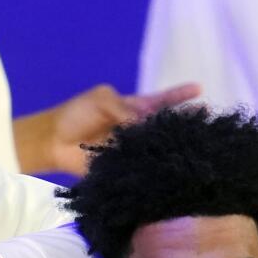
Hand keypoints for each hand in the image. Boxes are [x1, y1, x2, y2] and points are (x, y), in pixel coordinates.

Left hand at [15, 82, 201, 175]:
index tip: (200, 90)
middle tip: (205, 124)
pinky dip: (152, 167)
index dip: (180, 95)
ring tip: (192, 146)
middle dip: (183, 125)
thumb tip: (145, 125)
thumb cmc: (76, 115)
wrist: (53, 141)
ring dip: (171, 148)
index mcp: (133, 108)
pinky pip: (140, 167)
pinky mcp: (122, 167)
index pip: (161, 100)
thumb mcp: (102, 101)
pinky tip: (168, 168)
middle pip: (164, 126)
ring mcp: (130, 149)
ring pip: (155, 148)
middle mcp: (136, 129)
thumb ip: (125, 109)